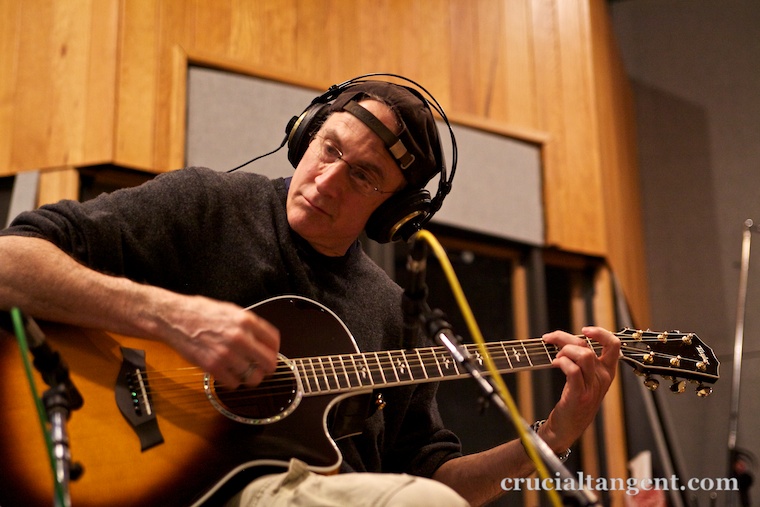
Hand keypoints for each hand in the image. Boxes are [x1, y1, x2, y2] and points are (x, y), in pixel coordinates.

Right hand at [154, 294, 279, 388]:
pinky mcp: (213, 366)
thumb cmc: (201, 312)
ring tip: (244, 373)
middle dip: (268, 368)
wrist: (174, 318)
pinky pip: (233, 383)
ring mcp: (226, 353)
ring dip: (250, 377)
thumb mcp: (230, 310)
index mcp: (246, 320)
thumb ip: (249, 325)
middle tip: (263, 369)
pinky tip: (228, 374)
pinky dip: (233, 382)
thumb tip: (265, 341)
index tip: (270, 354)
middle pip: (269, 362)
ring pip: (253, 377)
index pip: (274, 341)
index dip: (274, 350)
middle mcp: (240, 337)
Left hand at [539, 326, 619, 451]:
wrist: (568, 427)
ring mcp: (593, 387)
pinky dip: (562, 362)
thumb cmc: (574, 400)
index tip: (584, 330)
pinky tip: (555, 364)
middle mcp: (603, 377)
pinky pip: (573, 370)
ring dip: (564, 351)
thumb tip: (564, 339)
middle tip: (551, 339)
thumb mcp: (585, 378)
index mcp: (607, 371)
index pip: (614, 345)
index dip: (600, 333)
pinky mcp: (580, 395)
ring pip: (583, 355)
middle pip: (588, 346)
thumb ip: (581, 360)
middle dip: (565, 338)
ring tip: (555, 357)